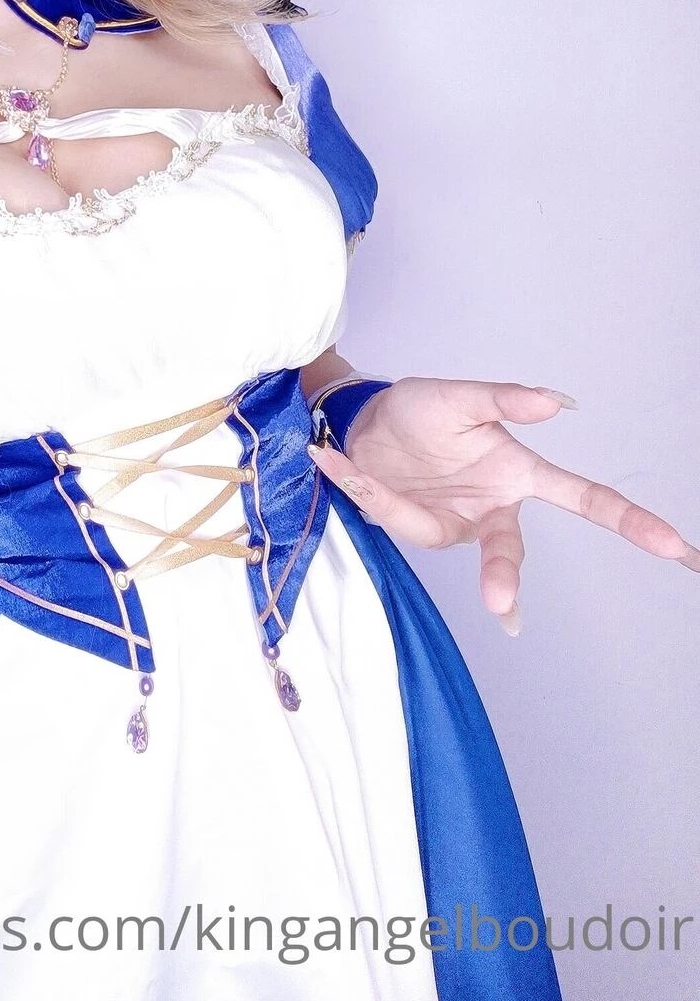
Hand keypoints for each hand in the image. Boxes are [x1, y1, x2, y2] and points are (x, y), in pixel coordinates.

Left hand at [306, 376, 699, 633]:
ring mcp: (449, 524)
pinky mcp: (408, 527)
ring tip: (360, 477)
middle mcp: (490, 507)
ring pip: (434, 536)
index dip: (631, 524)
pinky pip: (389, 514)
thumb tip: (559, 403)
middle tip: (502, 605)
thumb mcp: (460, 395)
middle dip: (503, 577)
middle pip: (508, 550)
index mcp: (517, 472)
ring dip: (403, 513)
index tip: (677, 549)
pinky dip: (361, 485)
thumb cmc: (421, 409)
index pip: (584, 500)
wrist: (362, 420)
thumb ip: (505, 399)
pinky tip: (336, 460)